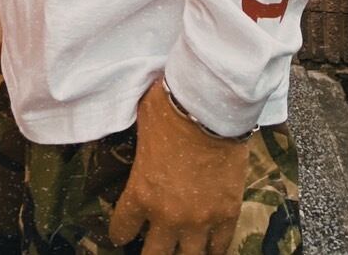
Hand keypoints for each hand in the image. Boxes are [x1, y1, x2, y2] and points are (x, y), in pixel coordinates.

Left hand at [107, 78, 251, 254]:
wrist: (212, 108)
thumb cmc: (171, 109)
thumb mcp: (140, 129)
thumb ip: (140, 148)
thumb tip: (139, 141)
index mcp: (140, 194)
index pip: (122, 229)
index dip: (120, 232)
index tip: (122, 233)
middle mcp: (167, 215)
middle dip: (150, 253)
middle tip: (152, 246)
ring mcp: (200, 219)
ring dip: (183, 252)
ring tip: (182, 248)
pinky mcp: (227, 213)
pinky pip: (220, 245)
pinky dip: (214, 248)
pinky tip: (210, 248)